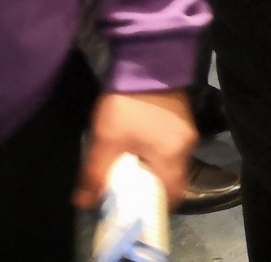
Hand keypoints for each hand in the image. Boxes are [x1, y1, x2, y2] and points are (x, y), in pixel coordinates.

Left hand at [74, 89, 195, 209]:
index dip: (152, 207)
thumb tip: (84, 202)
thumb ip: (95, 174)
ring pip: (170, 163)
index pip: (172, 195)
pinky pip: (171, 147)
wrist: (146, 61)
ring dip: (151, 170)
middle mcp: (187, 146)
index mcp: (173, 156)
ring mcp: (187, 130)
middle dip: (148, 189)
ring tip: (127, 167)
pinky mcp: (182, 119)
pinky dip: (155, 154)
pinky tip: (137, 147)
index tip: (131, 209)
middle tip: (123, 189)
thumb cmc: (128, 105)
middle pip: (171, 180)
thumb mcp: (106, 140)